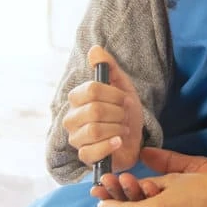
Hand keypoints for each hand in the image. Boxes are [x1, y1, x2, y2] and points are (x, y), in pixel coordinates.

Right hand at [62, 45, 143, 172]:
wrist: (134, 138)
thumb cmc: (125, 111)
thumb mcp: (122, 86)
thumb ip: (108, 67)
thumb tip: (95, 49)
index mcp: (77, 99)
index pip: (90, 90)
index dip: (113, 94)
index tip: (124, 99)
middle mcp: (71, 118)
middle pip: (94, 110)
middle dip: (118, 113)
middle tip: (125, 115)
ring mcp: (76, 138)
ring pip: (94, 130)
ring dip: (116, 128)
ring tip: (123, 129)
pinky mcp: (84, 157)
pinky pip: (92, 151)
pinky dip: (110, 145)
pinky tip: (119, 141)